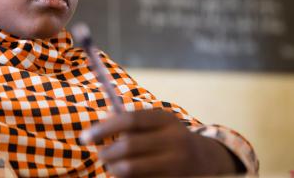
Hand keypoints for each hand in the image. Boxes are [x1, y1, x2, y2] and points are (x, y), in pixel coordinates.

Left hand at [80, 109, 237, 176]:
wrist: (207, 161)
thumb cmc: (170, 138)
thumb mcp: (158, 123)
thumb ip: (132, 121)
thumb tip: (101, 121)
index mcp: (167, 120)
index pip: (129, 120)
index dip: (104, 128)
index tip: (86, 137)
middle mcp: (175, 142)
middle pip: (128, 146)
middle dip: (106, 152)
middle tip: (100, 155)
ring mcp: (177, 166)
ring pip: (130, 170)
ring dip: (114, 169)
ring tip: (113, 166)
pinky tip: (127, 175)